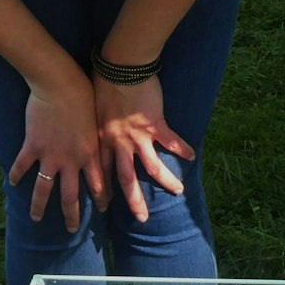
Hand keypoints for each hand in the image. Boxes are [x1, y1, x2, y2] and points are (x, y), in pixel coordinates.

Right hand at [6, 73, 106, 232]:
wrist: (61, 84)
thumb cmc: (85, 97)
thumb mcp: (99, 123)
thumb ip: (100, 141)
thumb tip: (109, 147)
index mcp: (90, 155)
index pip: (98, 185)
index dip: (99, 200)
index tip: (100, 211)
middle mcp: (71, 161)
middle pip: (71, 196)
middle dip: (71, 216)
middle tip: (71, 230)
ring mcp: (50, 155)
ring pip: (44, 189)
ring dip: (40, 206)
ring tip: (36, 219)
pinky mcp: (32, 145)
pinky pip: (22, 166)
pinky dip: (16, 175)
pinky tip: (12, 184)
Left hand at [93, 75, 193, 222]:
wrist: (120, 66)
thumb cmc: (102, 81)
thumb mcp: (92, 108)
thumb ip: (95, 124)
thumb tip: (92, 131)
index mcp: (102, 140)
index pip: (102, 172)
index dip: (104, 191)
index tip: (106, 207)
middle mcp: (120, 143)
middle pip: (126, 179)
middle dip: (134, 201)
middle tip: (142, 219)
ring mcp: (139, 135)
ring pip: (152, 166)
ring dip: (166, 181)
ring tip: (179, 191)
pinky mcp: (156, 124)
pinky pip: (172, 141)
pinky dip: (183, 149)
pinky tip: (192, 157)